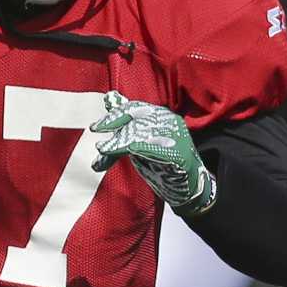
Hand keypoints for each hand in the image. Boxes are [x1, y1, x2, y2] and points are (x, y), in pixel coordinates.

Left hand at [92, 92, 215, 215]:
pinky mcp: (179, 153)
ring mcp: (175, 136)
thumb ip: (125, 127)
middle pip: (136, 119)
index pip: (134, 108)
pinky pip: (153, 147)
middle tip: (99, 142)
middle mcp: (169, 122)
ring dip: (119, 143)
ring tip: (104, 152)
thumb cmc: (163, 164)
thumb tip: (109, 100)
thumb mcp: (141, 143)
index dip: (114, 116)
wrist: (190, 186)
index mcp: (161, 116)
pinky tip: (124, 151)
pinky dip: (136, 148)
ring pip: (141, 133)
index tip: (96, 128)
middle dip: (114, 129)